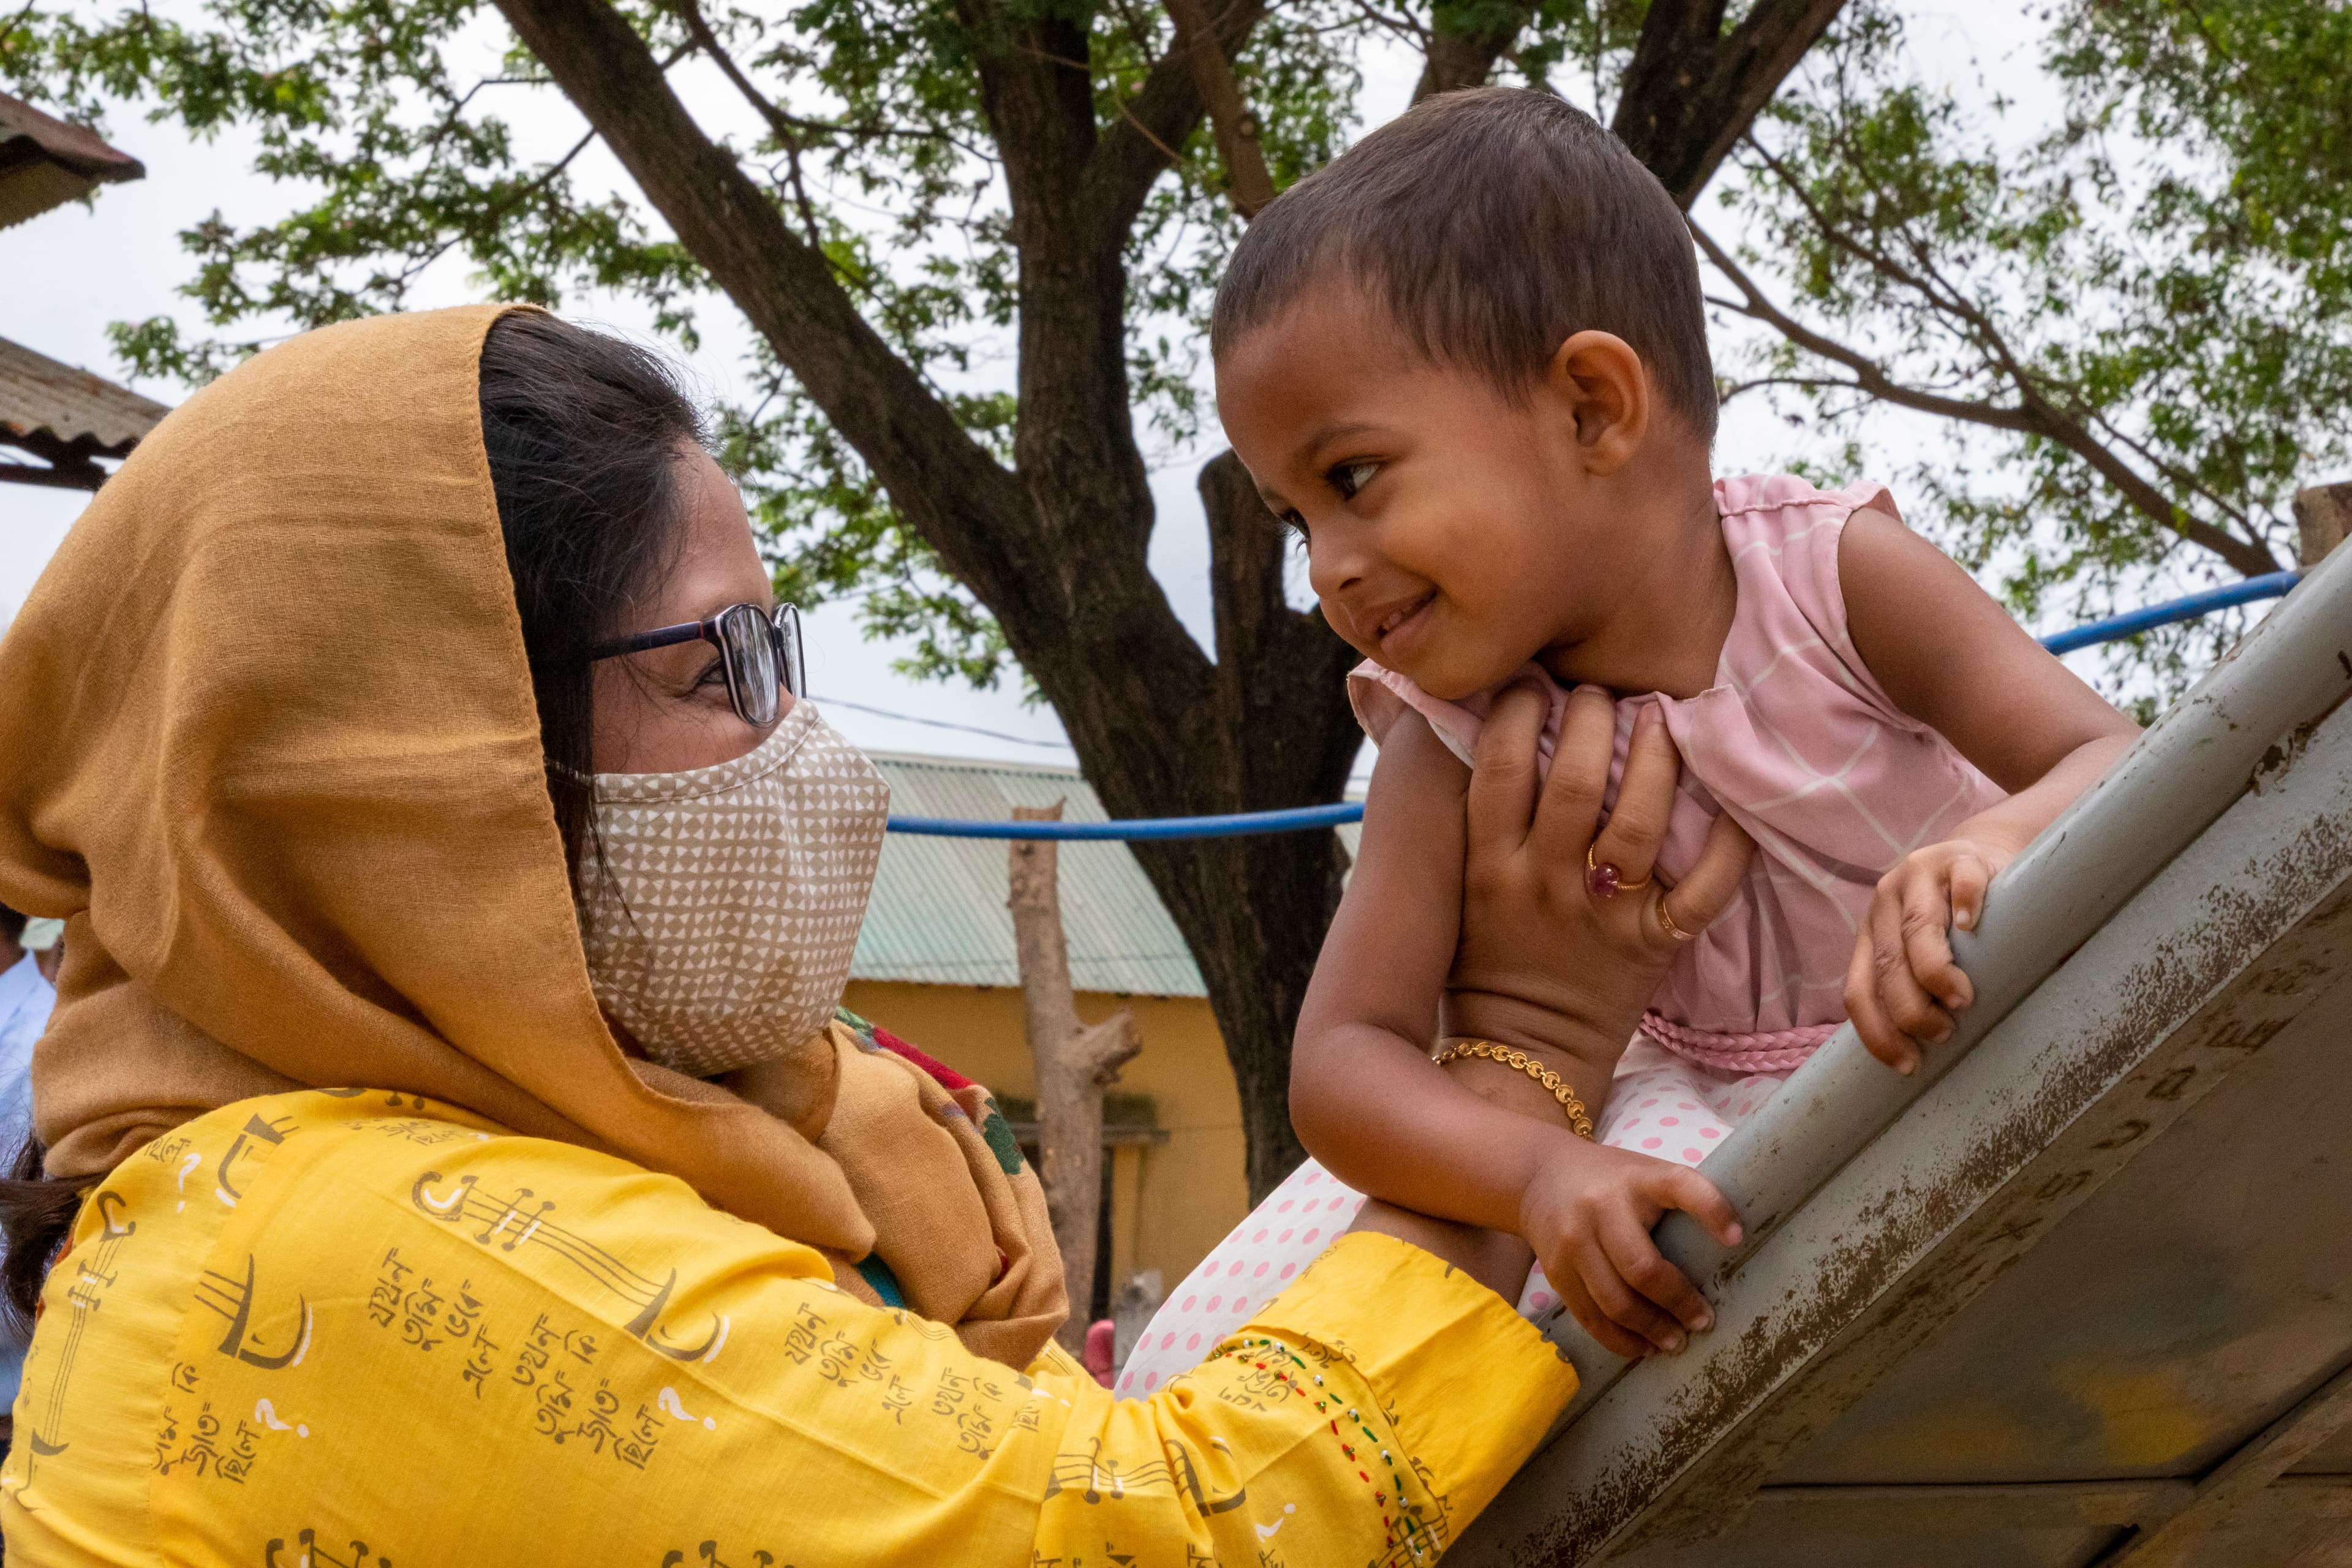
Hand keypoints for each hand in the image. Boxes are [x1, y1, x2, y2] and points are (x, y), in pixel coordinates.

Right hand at [1446, 681, 1754, 1054]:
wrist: (1522, 1052)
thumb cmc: (1487, 958)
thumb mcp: (1461, 888)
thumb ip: (1472, 818)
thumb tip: (1469, 727)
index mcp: (1488, 866)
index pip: (1501, 767)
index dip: (1519, 710)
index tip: (1533, 683)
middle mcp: (1544, 884)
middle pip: (1576, 781)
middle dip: (1595, 718)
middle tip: (1602, 693)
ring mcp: (1603, 914)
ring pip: (1640, 821)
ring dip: (1658, 758)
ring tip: (1661, 717)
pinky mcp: (1653, 944)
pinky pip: (1705, 890)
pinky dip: (1730, 846)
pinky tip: (1732, 804)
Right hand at [1520, 1138, 1743, 1359]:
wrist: (1539, 1177)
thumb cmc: (1612, 1181)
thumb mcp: (1644, 1174)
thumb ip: (1676, 1200)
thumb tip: (1731, 1248)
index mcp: (1636, 1179)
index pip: (1678, 1186)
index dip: (1710, 1209)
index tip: (1737, 1238)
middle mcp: (1601, 1207)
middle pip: (1642, 1268)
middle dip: (1678, 1302)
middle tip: (1703, 1322)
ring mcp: (1573, 1241)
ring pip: (1614, 1301)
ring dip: (1651, 1329)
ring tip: (1676, 1342)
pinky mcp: (1556, 1271)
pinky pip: (1590, 1316)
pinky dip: (1620, 1340)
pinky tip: (1643, 1348)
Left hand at [1844, 835, 2015, 1072]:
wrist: (1980, 856)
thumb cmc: (1953, 922)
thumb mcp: (1919, 951)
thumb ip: (1910, 986)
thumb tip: (1920, 1058)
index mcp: (1869, 932)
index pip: (1858, 990)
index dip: (1876, 1032)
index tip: (1907, 1066)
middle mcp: (1885, 902)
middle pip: (1887, 964)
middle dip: (1910, 1009)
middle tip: (1942, 1033)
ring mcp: (1920, 875)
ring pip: (1916, 927)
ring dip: (1935, 971)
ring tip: (1961, 1000)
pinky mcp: (1961, 857)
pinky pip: (1961, 882)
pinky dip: (1966, 904)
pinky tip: (1974, 927)